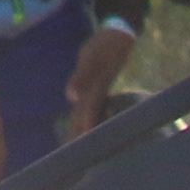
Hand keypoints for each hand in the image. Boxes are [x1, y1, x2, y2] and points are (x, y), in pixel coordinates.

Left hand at [64, 23, 137, 139]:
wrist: (118, 34)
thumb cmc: (103, 45)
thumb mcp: (90, 58)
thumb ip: (81, 78)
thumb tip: (71, 98)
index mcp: (97, 90)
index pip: (87, 116)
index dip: (81, 131)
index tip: (77, 148)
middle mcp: (100, 94)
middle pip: (89, 118)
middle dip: (81, 135)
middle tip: (74, 154)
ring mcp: (101, 91)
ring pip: (91, 113)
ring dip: (84, 127)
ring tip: (77, 144)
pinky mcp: (100, 86)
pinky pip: (92, 105)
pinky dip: (87, 116)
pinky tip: (86, 123)